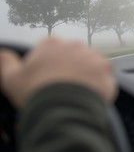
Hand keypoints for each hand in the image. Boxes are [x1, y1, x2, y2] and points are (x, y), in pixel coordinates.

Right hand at [0, 37, 116, 107]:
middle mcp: (74, 45)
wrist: (65, 107)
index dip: (50, 65)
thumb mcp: (12, 78)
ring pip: (90, 64)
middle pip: (73, 56)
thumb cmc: (37, 92)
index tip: (50, 79)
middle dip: (70, 68)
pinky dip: (100, 84)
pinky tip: (92, 94)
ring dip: (87, 75)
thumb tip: (3, 53)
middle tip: (65, 88)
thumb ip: (6, 62)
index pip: (51, 49)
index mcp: (51, 44)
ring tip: (79, 93)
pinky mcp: (106, 68)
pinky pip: (105, 75)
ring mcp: (92, 55)